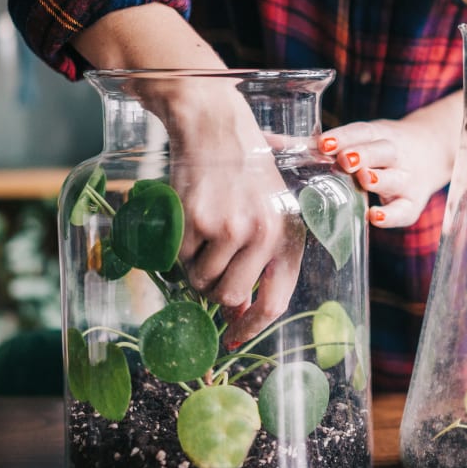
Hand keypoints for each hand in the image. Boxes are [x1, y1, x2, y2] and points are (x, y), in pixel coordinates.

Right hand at [141, 79, 304, 346]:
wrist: (216, 128)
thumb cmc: (244, 172)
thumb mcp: (267, 214)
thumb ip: (261, 262)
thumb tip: (239, 311)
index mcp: (288, 235)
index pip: (274, 302)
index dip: (251, 327)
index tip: (233, 339)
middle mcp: (264, 235)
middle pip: (229, 297)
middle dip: (213, 291)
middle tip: (208, 266)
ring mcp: (230, 228)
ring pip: (201, 280)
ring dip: (194, 267)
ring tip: (202, 232)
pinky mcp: (198, 220)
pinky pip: (179, 259)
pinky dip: (178, 247)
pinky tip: (190, 217)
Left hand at [318, 85, 466, 228]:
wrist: (431, 152)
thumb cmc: (379, 148)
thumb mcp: (359, 138)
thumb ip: (320, 145)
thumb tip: (274, 142)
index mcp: (378, 136)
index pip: (361, 132)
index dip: (343, 137)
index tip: (324, 143)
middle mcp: (395, 156)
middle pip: (383, 151)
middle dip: (365, 154)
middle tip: (346, 160)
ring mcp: (406, 179)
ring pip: (396, 178)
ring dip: (381, 179)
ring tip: (365, 179)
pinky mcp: (413, 203)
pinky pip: (405, 211)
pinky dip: (392, 215)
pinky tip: (375, 217)